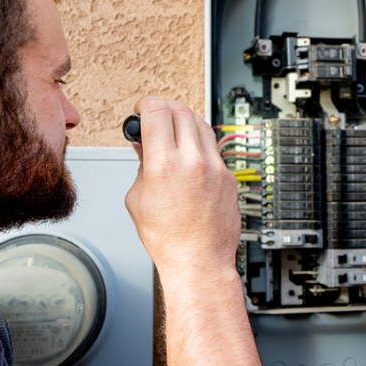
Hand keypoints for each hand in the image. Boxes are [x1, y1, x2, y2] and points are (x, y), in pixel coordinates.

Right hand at [124, 96, 240, 287]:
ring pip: (201, 124)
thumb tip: (143, 148)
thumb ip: (140, 167)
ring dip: (184, 121)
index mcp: (165, 165)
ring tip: (172, 133)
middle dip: (164, 108)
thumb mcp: (137, 199)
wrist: (199, 261)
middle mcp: (194, 161)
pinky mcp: (228, 177)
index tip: (141, 109)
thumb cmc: (169, 239)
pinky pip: (213, 147)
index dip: (145, 104)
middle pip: (181, 110)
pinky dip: (199, 143)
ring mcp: (215, 168)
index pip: (157, 111)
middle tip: (155, 117)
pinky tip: (189, 155)